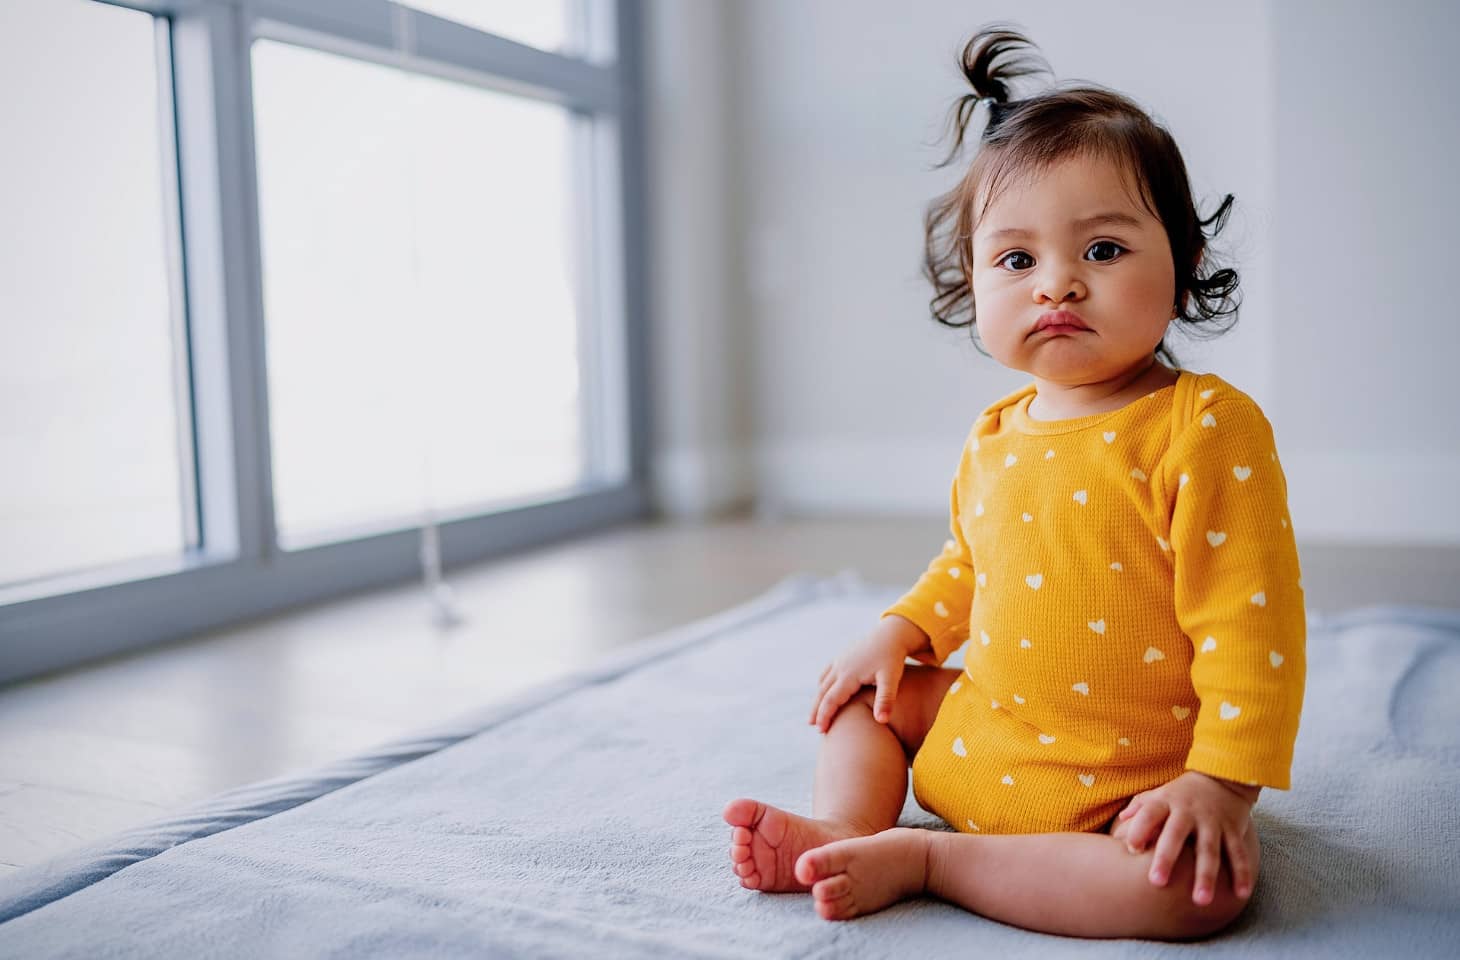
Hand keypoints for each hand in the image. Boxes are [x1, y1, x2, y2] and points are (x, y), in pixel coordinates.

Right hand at [808, 617, 925, 732]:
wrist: (892, 633)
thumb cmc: (893, 657)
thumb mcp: (891, 678)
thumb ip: (886, 699)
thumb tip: (881, 721)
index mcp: (849, 674)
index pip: (831, 699)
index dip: (825, 715)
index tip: (822, 731)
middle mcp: (840, 667)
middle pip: (823, 692)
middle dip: (816, 709)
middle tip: (812, 725)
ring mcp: (840, 660)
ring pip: (823, 682)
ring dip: (818, 698)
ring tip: (816, 712)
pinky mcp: (843, 656)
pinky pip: (828, 672)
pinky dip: (823, 684)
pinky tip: (824, 691)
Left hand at [1116, 771, 1259, 905]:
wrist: (1223, 776)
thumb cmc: (1182, 793)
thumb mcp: (1160, 794)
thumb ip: (1140, 807)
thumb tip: (1121, 821)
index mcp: (1166, 802)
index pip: (1149, 814)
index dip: (1139, 829)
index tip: (1131, 848)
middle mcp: (1189, 811)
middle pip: (1176, 835)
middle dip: (1166, 858)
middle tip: (1157, 883)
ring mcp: (1212, 821)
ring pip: (1210, 850)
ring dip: (1206, 876)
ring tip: (1200, 901)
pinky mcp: (1233, 829)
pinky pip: (1238, 852)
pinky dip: (1241, 873)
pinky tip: (1240, 894)